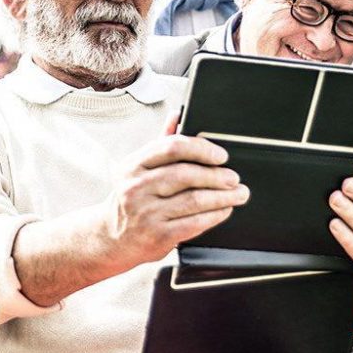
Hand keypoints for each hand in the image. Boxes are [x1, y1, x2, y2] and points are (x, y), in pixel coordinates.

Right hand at [95, 130, 249, 272]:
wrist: (113, 237)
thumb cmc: (132, 199)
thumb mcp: (138, 169)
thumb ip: (160, 142)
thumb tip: (177, 114)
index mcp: (132, 165)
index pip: (171, 147)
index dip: (201, 148)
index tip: (221, 155)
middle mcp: (136, 188)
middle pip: (186, 174)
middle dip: (217, 176)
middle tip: (234, 177)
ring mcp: (146, 213)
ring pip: (194, 200)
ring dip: (223, 196)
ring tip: (239, 193)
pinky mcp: (158, 235)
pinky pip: (195, 222)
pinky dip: (215, 215)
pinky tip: (224, 210)